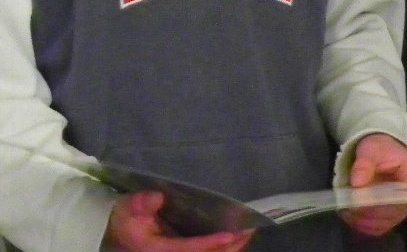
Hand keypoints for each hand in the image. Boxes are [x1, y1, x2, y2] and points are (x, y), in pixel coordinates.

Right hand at [107, 192, 252, 251]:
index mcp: (156, 251)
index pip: (186, 250)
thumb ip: (138, 205)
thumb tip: (156, 197)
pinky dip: (222, 248)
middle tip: (249, 230)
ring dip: (229, 249)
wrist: (120, 236)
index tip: (229, 236)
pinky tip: (236, 239)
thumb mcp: (126, 210)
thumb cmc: (125, 220)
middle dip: (228, 247)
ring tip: (248, 233)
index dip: (208, 244)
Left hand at [341, 132, 406, 235]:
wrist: (381, 154)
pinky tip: (352, 216)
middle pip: (394, 213)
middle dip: (369, 212)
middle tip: (348, 206)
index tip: (358, 200)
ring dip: (364, 221)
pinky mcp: (392, 216)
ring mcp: (403, 208)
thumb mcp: (370, 149)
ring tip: (346, 210)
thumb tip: (357, 182)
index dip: (381, 202)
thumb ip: (364, 164)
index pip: (403, 196)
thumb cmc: (378, 149)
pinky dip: (364, 225)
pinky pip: (379, 228)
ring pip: (385, 223)